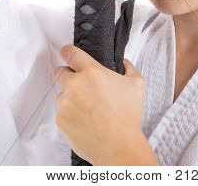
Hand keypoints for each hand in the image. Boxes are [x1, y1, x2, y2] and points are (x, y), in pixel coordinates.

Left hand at [54, 44, 156, 165]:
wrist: (118, 146)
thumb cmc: (128, 116)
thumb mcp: (137, 84)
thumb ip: (128, 67)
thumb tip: (123, 63)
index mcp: (92, 72)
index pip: (71, 53)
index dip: (67, 50)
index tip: (66, 51)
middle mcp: (75, 85)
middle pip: (60, 72)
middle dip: (67, 75)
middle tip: (80, 84)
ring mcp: (66, 103)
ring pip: (61, 94)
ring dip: (70, 97)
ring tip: (88, 109)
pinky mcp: (61, 120)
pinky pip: (62, 112)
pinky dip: (70, 115)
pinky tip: (85, 120)